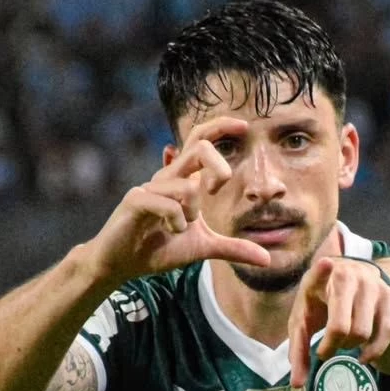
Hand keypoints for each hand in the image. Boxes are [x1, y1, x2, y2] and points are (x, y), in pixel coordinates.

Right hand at [91, 117, 271, 283]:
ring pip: (188, 187)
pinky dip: (176, 222)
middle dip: (219, 167)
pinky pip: (168, 204)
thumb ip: (233, 249)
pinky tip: (170, 231)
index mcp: (183, 179)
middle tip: (218, 189)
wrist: (122, 263)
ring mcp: (150, 186)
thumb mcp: (202, 248)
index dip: (221, 127)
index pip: (201, 140)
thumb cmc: (158, 248)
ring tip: (178, 229)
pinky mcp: (136, 200)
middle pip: (199, 149)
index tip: (245, 127)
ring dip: (191, 214)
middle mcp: (167, 176)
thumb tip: (267, 259)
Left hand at [288, 257, 389, 388]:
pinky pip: (386, 332)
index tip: (326, 264)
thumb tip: (297, 386)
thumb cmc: (318, 303)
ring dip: (350, 347)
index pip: (320, 272)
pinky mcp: (389, 295)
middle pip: (341, 327)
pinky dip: (374, 351)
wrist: (349, 278)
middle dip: (332, 346)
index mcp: (320, 277)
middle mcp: (349, 276)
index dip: (322, 271)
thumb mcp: (303, 321)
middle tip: (326, 349)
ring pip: (362, 333)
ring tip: (343, 343)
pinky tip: (364, 357)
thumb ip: (298, 352)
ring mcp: (372, 285)